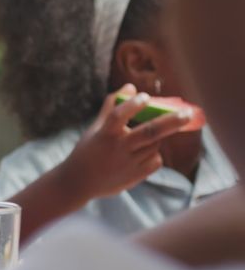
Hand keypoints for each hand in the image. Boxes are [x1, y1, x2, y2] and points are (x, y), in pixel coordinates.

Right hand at [60, 84, 193, 199]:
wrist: (80, 182)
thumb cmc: (88, 150)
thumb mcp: (96, 128)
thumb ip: (112, 106)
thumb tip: (131, 87)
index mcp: (104, 134)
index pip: (118, 116)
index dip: (132, 106)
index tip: (144, 96)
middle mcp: (117, 148)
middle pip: (149, 132)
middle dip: (171, 122)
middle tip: (187, 113)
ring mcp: (128, 164)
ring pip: (155, 145)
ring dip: (158, 137)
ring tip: (147, 137)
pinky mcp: (136, 176)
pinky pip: (155, 160)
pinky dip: (154, 154)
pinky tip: (142, 153)